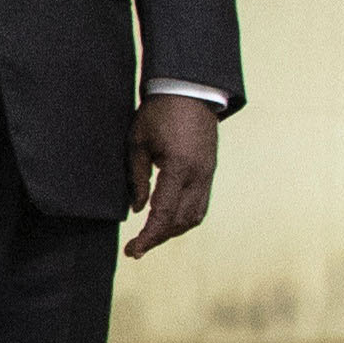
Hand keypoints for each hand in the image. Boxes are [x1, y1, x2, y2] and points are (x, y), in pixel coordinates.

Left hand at [126, 95, 217, 258]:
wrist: (189, 92)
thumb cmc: (157, 113)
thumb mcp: (137, 143)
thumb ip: (138, 178)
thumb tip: (139, 209)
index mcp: (179, 167)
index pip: (164, 213)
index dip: (148, 236)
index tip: (133, 251)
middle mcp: (199, 174)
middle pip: (181, 220)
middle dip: (159, 238)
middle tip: (136, 248)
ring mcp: (209, 173)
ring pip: (195, 215)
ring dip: (174, 230)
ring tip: (150, 237)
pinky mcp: (210, 171)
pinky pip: (201, 203)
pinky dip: (185, 217)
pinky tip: (168, 222)